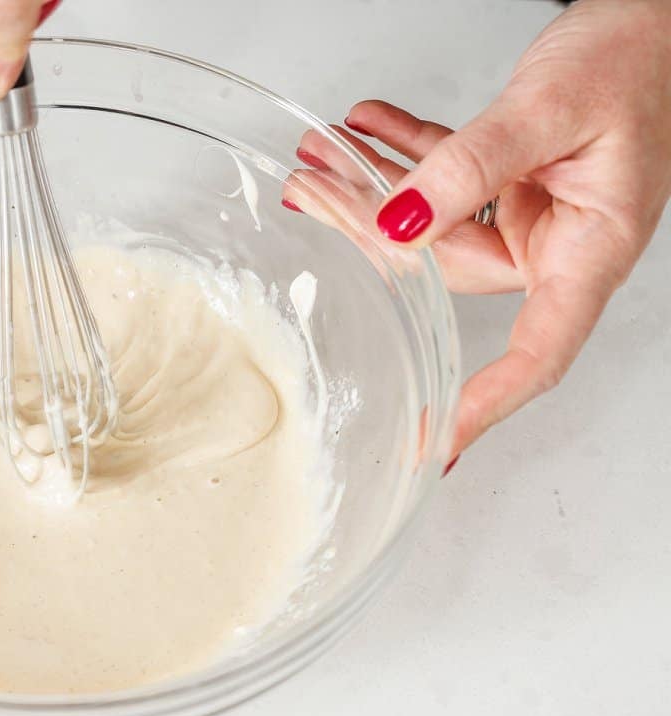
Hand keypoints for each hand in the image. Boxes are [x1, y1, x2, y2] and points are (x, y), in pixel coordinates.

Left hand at [299, 0, 670, 464]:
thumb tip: (399, 222)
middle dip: (372, 232)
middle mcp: (560, 240)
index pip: (536, 354)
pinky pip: (445, 180)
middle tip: (312, 196)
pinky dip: (404, 156)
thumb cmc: (638, 57)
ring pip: (433, 222)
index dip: (483, 402)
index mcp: (592, 250)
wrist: (656, 11)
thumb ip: (470, 166)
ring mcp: (534, 210)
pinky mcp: (513, 178)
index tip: (432, 439)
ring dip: (376, 186)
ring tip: (322, 155)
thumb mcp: (548, 111)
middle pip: (447, 267)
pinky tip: (365, 130)